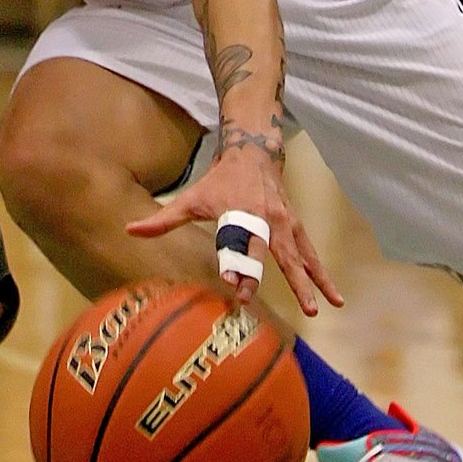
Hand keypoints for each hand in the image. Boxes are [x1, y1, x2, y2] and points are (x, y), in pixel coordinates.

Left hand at [126, 151, 342, 316]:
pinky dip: (321, 275)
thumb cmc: (220, 181)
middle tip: (261, 300)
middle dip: (260, 275)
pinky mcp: (296, 227)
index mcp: (236, 212)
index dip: (231, 260)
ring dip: (308, 282)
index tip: (228, 282)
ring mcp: (283, 223)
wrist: (254, 153)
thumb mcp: (191, 197)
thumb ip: (163, 219)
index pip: (232, 241)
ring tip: (319, 309)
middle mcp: (262, 218)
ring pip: (297, 256)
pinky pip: (310, 255)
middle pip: (262, 251)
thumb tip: (129, 230)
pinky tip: (334, 298)